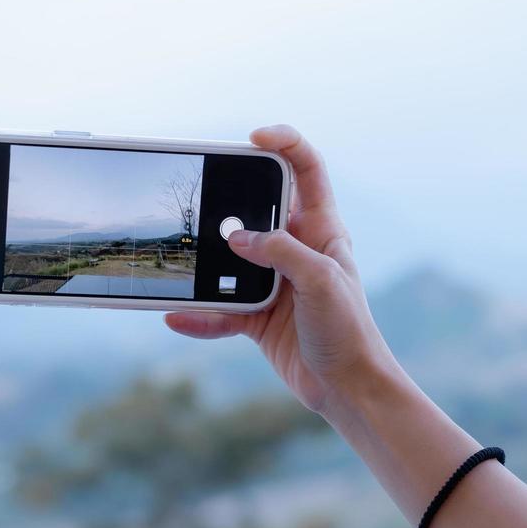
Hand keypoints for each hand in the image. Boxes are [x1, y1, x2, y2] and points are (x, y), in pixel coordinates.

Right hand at [165, 125, 397, 419]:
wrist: (347, 389)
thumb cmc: (349, 331)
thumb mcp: (320, 282)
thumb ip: (280, 251)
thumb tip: (236, 237)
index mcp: (322, 230)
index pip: (306, 170)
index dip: (285, 144)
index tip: (253, 138)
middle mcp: (296, 249)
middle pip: (255, 210)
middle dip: (228, 203)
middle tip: (201, 196)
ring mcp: (273, 282)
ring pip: (230, 260)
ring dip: (206, 263)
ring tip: (181, 261)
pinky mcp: (256, 315)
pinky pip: (220, 308)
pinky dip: (199, 315)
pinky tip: (177, 317)